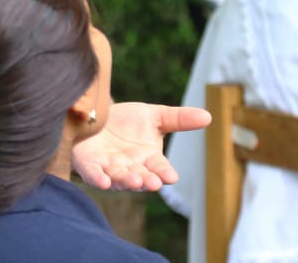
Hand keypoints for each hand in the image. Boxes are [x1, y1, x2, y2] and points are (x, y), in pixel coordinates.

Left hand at [72, 102, 210, 191]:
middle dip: (147, 181)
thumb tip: (208, 116)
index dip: (165, 173)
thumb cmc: (126, 121)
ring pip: (120, 178)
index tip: (171, 177)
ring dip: (127, 181)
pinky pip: (94, 175)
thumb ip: (179, 119)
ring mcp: (110, 168)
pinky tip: (104, 182)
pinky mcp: (89, 165)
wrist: (94, 116)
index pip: (160, 168)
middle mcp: (131, 167)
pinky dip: (98, 179)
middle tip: (154, 183)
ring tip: (134, 181)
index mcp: (149, 159)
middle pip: (142, 177)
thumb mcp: (154, 116)